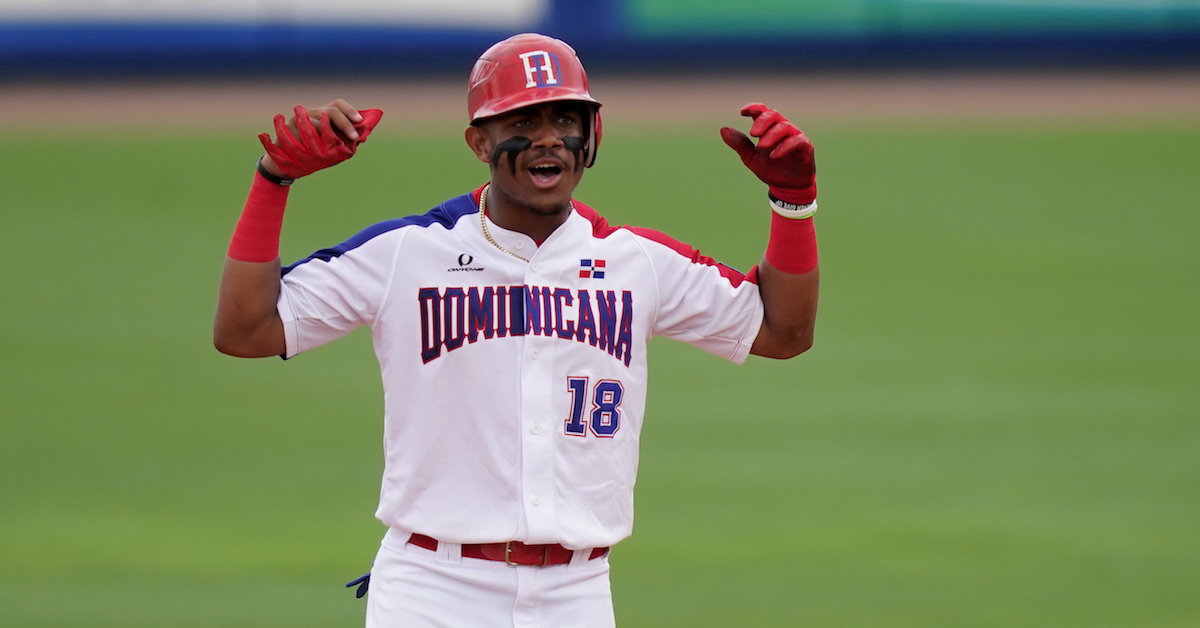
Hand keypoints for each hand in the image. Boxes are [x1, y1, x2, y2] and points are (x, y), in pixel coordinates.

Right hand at [258, 99, 383, 178]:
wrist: (287, 163)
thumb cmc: (313, 153)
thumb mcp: (330, 146)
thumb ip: (344, 140)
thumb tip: (361, 137)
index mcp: (322, 114)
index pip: (337, 104)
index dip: (350, 110)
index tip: (359, 121)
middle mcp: (310, 113)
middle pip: (331, 111)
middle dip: (345, 124)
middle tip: (354, 137)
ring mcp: (298, 120)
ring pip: (317, 123)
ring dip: (329, 135)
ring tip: (334, 146)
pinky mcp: (287, 129)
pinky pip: (303, 134)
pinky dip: (313, 142)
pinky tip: (318, 150)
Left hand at [720, 103, 815, 204]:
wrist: (786, 187)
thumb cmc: (770, 169)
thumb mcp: (751, 158)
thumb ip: (739, 144)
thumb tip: (723, 129)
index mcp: (769, 128)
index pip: (762, 111)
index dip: (753, 108)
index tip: (743, 112)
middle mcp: (783, 128)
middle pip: (773, 114)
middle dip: (762, 121)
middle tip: (753, 133)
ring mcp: (795, 136)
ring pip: (785, 126)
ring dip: (772, 134)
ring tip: (762, 146)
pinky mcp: (805, 147)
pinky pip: (797, 140)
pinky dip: (785, 146)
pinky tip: (773, 155)